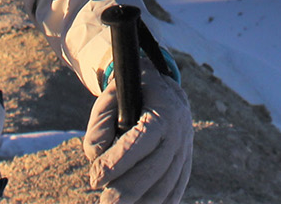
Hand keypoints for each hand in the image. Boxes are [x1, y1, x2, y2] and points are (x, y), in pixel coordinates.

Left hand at [83, 65, 192, 203]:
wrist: (163, 89)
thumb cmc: (131, 94)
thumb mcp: (111, 96)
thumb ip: (99, 122)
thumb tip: (96, 155)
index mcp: (164, 110)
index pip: (142, 140)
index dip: (118, 161)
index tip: (96, 177)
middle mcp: (179, 133)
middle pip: (155, 169)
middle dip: (128, 190)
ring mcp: (185, 152)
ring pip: (166, 184)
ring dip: (142, 201)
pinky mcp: (185, 166)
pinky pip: (174, 190)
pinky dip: (159, 203)